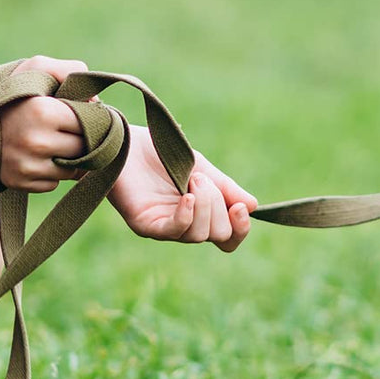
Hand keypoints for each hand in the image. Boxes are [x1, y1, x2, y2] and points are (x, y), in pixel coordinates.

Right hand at [0, 56, 89, 191]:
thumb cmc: (12, 93)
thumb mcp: (37, 68)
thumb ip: (71, 70)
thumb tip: (96, 102)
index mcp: (43, 111)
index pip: (89, 123)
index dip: (87, 117)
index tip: (77, 113)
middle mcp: (36, 142)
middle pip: (84, 149)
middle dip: (79, 140)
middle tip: (64, 129)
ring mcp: (27, 166)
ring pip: (72, 170)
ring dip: (67, 159)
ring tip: (49, 142)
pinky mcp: (20, 183)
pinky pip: (53, 183)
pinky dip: (50, 173)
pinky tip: (36, 157)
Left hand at [108, 126, 256, 251]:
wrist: (126, 140)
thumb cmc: (161, 152)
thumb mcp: (201, 167)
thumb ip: (224, 187)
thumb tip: (253, 206)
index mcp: (200, 214)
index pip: (228, 238)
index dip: (240, 228)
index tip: (241, 206)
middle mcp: (184, 226)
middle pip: (219, 235)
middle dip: (218, 205)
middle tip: (201, 178)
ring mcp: (164, 228)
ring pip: (199, 235)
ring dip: (204, 204)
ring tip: (192, 178)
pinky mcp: (145, 224)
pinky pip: (173, 231)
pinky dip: (186, 215)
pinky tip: (187, 197)